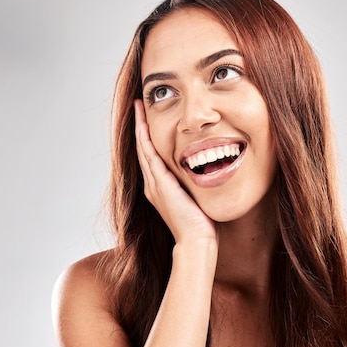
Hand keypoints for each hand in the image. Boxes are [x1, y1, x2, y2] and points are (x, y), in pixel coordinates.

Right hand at [134, 100, 217, 244]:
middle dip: (140, 126)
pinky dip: (144, 137)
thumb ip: (196, 186)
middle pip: (142, 149)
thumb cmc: (201, 225)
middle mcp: (153, 184)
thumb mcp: (197, 199)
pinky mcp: (159, 183)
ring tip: (138, 107)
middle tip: (138, 105)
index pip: (151, 156)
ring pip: (142, 148)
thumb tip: (208, 172)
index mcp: (160, 188)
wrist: (196, 240)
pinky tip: (143, 122)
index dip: (149, 136)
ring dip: (139, 126)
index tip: (149, 118)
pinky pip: (148, 154)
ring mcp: (154, 184)